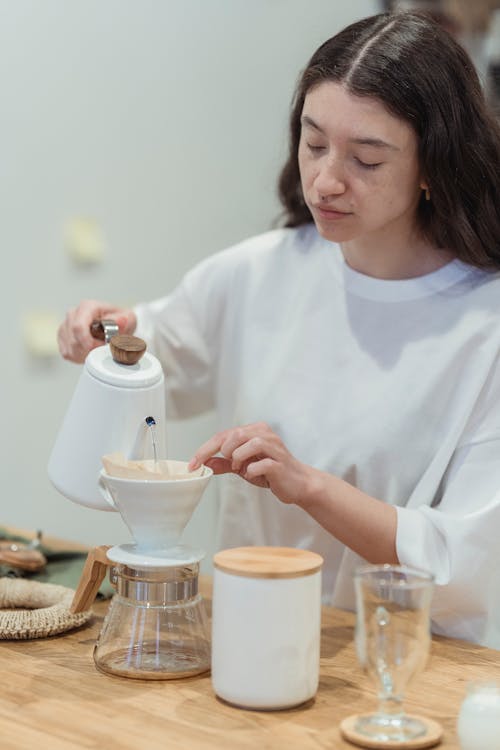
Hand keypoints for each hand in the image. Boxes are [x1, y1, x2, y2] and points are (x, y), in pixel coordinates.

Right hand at [57, 299, 136, 362]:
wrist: (115, 326)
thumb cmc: (120, 321)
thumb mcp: (128, 319)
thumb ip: (124, 320)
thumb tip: (121, 321)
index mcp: (87, 307)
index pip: (78, 326)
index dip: (87, 342)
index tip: (98, 348)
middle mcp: (73, 314)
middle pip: (73, 340)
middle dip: (89, 349)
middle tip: (102, 349)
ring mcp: (65, 325)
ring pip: (70, 348)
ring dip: (84, 354)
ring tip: (97, 349)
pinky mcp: (62, 337)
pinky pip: (67, 353)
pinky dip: (78, 357)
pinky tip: (88, 351)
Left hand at [189, 422, 315, 505]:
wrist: (298, 484)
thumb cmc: (271, 472)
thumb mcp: (243, 467)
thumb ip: (224, 463)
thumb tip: (205, 462)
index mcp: (255, 431)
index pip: (224, 434)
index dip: (206, 449)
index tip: (192, 464)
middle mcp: (265, 434)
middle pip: (236, 434)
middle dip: (224, 451)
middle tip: (229, 464)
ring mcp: (275, 447)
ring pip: (250, 443)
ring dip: (239, 458)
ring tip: (240, 468)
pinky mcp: (280, 463)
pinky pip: (261, 464)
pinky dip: (252, 470)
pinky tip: (252, 474)